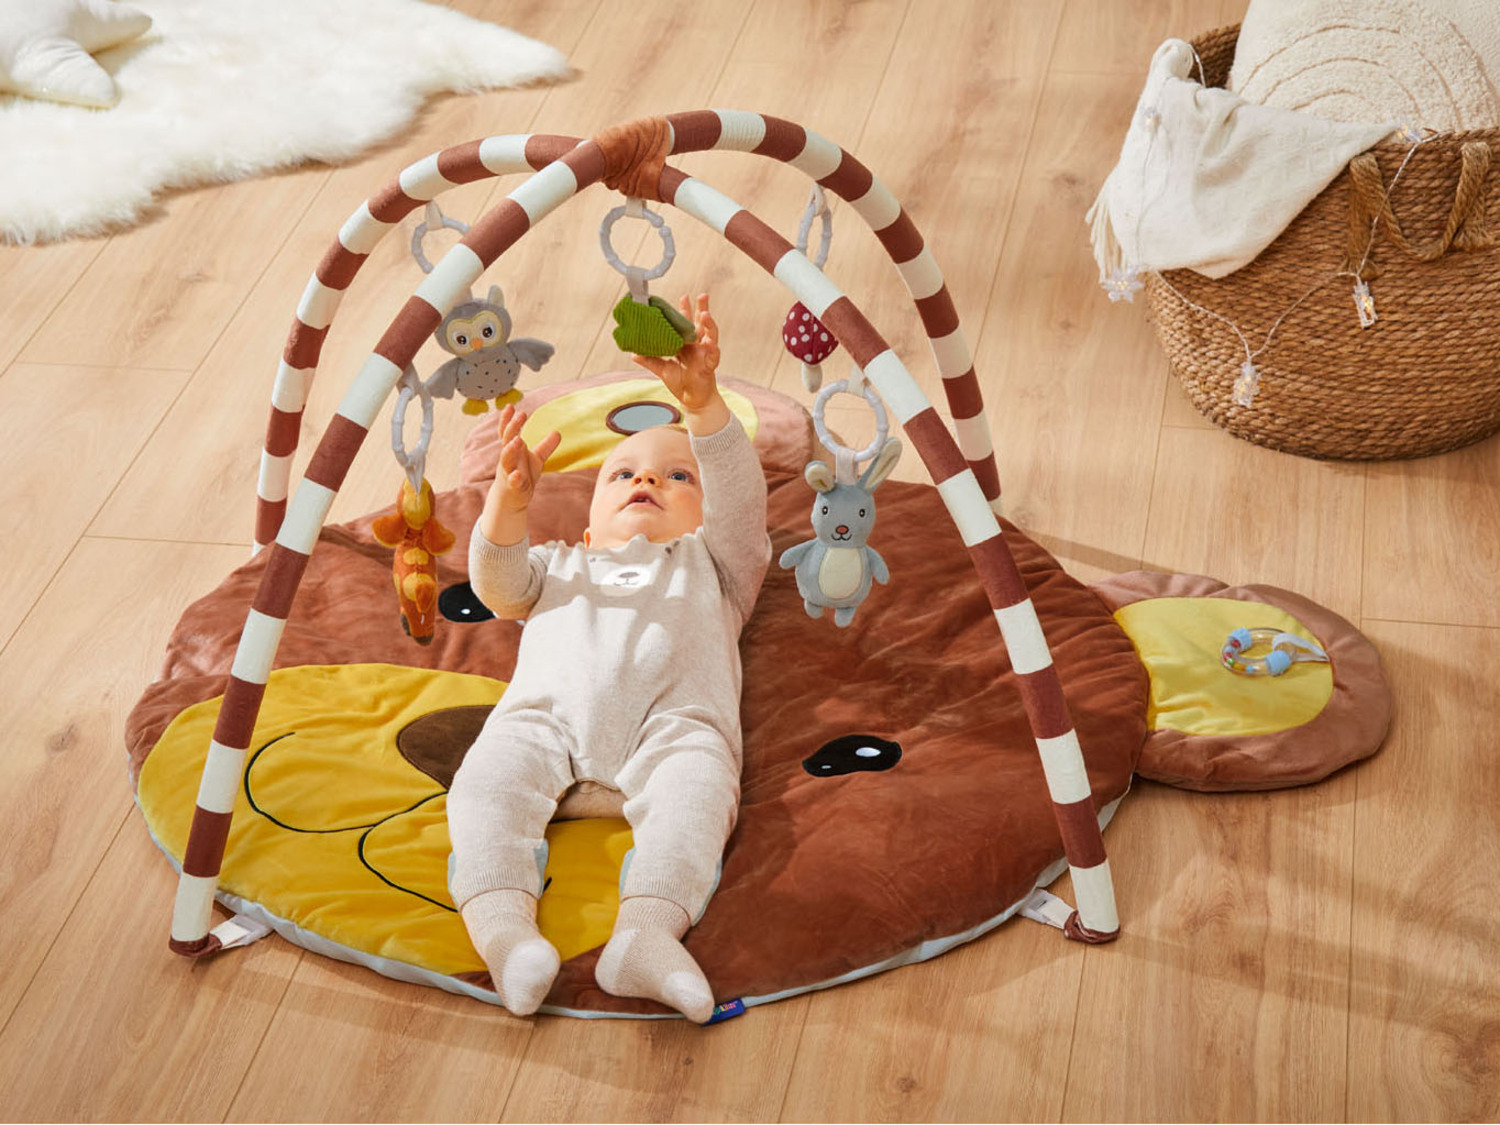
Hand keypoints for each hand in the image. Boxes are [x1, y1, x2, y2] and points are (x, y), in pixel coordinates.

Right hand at [494, 404, 559, 512]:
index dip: (507, 419)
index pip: (507, 432)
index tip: (511, 406)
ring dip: (511, 449)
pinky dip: (514, 478)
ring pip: (506, 459)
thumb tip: (558, 432)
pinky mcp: (512, 487)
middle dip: (512, 427)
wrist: (512, 499)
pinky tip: (517, 475)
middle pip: (507, 440)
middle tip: (521, 415)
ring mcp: (508, 472)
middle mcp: (507, 459)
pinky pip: (512, 481)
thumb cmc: (522, 476)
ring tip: (518, 440)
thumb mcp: (536, 459)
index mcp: (512, 450)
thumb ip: (545, 446)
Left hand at [632, 293, 720, 411]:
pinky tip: (711, 343)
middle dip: (702, 309)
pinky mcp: (710, 364)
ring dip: (709, 324)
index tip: (683, 297)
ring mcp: (705, 354)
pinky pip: (713, 354)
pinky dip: (713, 348)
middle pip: (700, 324)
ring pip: (710, 335)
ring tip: (705, 313)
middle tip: (702, 295)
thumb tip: (633, 353)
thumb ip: (650, 360)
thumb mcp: (662, 369)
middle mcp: (697, 346)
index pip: (685, 324)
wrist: (691, 400)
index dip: (684, 311)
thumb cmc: (680, 383)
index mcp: (685, 344)